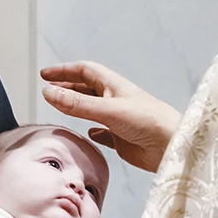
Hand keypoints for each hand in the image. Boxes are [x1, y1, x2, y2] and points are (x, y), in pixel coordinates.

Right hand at [39, 61, 181, 172]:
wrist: (172, 146)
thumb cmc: (148, 121)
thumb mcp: (107, 110)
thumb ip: (77, 103)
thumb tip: (48, 92)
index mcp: (113, 86)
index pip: (84, 71)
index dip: (64, 71)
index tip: (45, 75)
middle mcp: (115, 99)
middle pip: (86, 88)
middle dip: (66, 86)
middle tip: (48, 88)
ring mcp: (119, 119)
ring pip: (92, 108)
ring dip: (77, 106)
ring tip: (60, 107)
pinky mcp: (122, 138)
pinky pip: (104, 132)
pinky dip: (93, 131)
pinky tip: (88, 134)